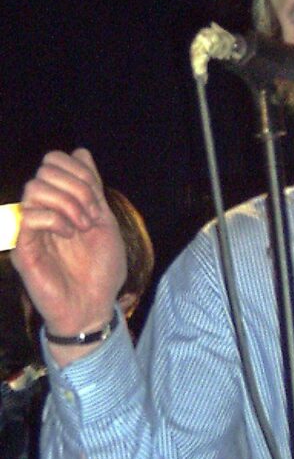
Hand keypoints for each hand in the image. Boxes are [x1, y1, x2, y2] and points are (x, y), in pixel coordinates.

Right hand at [12, 149, 125, 358]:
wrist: (93, 307)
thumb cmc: (101, 271)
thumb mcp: (105, 222)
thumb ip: (93, 188)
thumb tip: (81, 151)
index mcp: (62, 201)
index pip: (56, 160)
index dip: (79, 172)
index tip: (97, 203)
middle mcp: (43, 209)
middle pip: (46, 168)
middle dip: (77, 187)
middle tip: (91, 216)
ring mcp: (30, 227)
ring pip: (34, 186)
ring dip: (67, 202)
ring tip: (82, 226)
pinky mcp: (22, 246)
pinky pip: (29, 214)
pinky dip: (56, 219)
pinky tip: (70, 235)